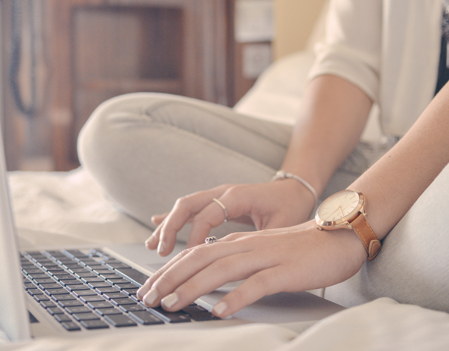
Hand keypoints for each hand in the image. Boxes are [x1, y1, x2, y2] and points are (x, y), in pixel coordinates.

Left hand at [137, 221, 367, 316]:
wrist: (340, 236)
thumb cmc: (301, 250)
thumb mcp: (262, 253)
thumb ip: (236, 263)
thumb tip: (208, 281)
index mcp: (239, 243)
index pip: (194, 254)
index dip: (168, 271)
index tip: (148, 288)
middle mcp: (247, 247)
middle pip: (199, 260)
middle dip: (169, 279)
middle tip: (147, 298)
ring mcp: (266, 257)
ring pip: (220, 270)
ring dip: (192, 288)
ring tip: (171, 305)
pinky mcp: (285, 271)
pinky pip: (256, 284)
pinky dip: (235, 298)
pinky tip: (219, 311)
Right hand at [145, 179, 316, 255]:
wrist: (296, 188)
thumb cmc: (291, 206)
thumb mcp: (281, 225)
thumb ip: (260, 239)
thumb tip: (241, 260)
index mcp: (238, 196)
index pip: (208, 215)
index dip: (195, 236)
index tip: (189, 257)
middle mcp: (224, 192)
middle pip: (187, 205)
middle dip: (170, 228)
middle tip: (160, 252)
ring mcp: (218, 195)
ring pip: (185, 207)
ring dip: (167, 225)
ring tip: (152, 246)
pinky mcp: (216, 201)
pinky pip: (190, 209)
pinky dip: (173, 218)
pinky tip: (157, 226)